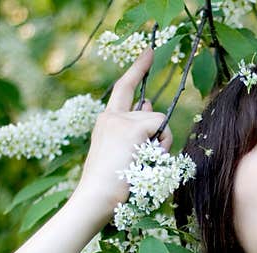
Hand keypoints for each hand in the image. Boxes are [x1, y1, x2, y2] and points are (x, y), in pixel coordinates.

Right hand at [73, 48, 173, 216]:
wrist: (96, 197)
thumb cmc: (111, 185)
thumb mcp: (124, 153)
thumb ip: (136, 129)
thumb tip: (149, 105)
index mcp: (107, 122)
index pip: (124, 88)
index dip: (137, 69)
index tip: (149, 51)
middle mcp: (112, 116)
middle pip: (151, 113)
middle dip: (157, 135)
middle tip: (142, 160)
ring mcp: (121, 120)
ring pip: (159, 123)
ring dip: (160, 146)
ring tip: (141, 166)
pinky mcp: (132, 128)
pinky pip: (160, 131)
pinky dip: (159, 148)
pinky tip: (143, 161)